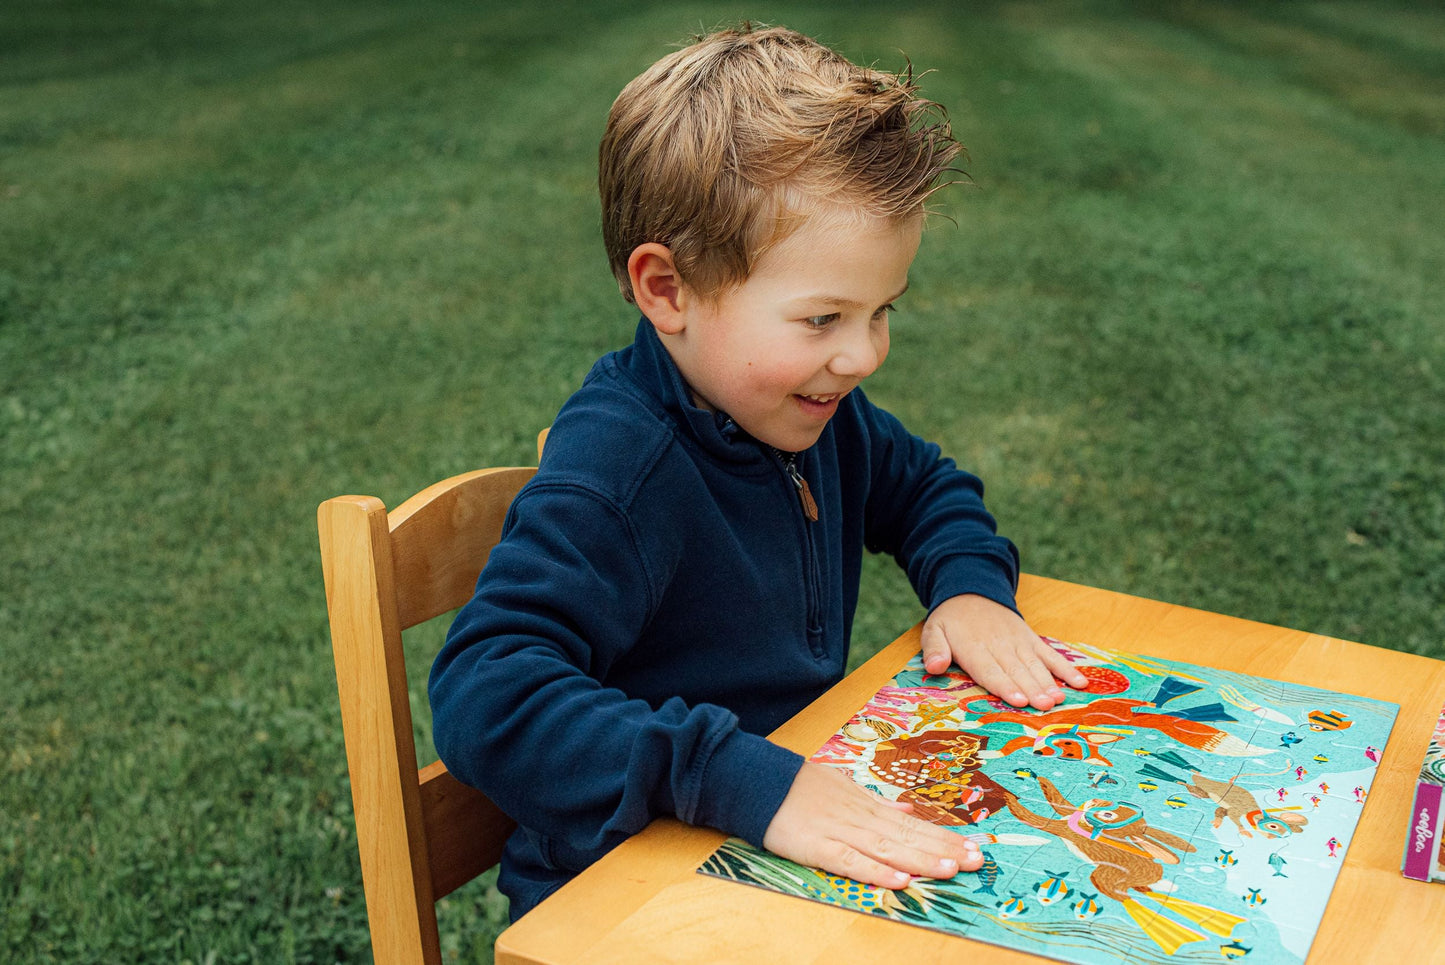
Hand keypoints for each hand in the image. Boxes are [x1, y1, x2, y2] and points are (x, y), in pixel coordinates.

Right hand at [762, 762, 981, 889]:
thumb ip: (874, 801)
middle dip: (943, 848)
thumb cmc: (799, 786)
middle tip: (976, 860)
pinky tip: (899, 879)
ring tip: (951, 869)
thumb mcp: (842, 785)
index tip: (972, 845)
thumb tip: (904, 809)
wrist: (758, 781)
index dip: (943, 835)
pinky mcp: (817, 847)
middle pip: (908, 836)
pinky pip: (850, 862)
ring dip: (920, 859)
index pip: (912, 822)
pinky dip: (875, 871)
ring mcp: (839, 831)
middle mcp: (860, 817)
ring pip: (887, 848)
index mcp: (866, 804)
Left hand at [921, 594, 1087, 709]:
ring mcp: (1019, 642)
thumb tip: (934, 667)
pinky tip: (1079, 683)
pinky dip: (1065, 668)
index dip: (1004, 686)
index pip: (990, 670)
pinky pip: (1049, 654)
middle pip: (1016, 671)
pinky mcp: (1031, 639)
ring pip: (1035, 664)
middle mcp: (1000, 645)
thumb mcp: (933, 630)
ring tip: (1059, 699)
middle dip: (1031, 689)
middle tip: (1044, 706)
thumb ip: (934, 649)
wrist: (971, 590)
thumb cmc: (951, 620)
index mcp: (974, 648)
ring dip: (1048, 682)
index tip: (1018, 700)